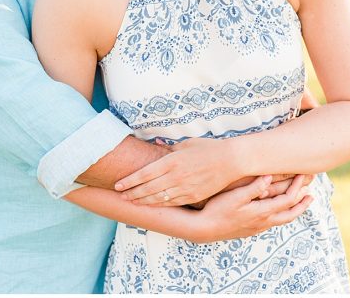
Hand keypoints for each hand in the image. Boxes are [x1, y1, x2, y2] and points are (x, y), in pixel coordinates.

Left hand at [115, 137, 236, 206]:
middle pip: (148, 188)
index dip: (129, 181)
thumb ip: (168, 147)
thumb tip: (156, 144)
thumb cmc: (207, 149)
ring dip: (143, 201)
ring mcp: (185, 188)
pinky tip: (151, 205)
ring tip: (131, 202)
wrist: (231, 161)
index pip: (144, 174)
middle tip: (120, 195)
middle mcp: (176, 176)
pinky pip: (172, 203)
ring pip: (158, 198)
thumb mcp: (186, 144)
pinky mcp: (193, 196)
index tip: (118, 185)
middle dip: (132, 193)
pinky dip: (159, 205)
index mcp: (171, 161)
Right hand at [193, 174, 312, 241]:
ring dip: (293, 210)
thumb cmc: (217, 210)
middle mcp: (263, 222)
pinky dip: (281, 215)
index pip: (287, 200)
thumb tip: (269, 177)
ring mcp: (257, 228)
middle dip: (302, 203)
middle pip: (290, 214)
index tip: (303, 176)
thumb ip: (253, 187)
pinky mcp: (250, 230)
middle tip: (311, 193)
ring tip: (300, 203)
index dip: (297, 187)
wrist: (204, 229)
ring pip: (282, 220)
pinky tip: (277, 212)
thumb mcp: (235, 196)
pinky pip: (273, 222)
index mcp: (262, 212)